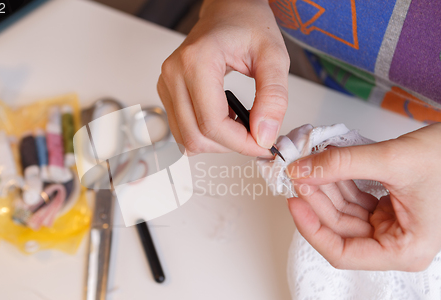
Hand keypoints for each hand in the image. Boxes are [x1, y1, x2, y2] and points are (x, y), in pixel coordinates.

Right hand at [157, 0, 289, 155]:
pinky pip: (183, 130)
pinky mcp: (167, 93)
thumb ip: (274, 97)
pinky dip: (206, 134)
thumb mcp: (274, 57)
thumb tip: (264, 135)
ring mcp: (166, 84)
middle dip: (229, 145)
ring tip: (240, 124)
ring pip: (186, 139)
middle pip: (195, 136)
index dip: (240, 142)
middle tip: (255, 136)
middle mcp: (174, 73)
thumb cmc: (248, 25)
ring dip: (217, 142)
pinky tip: (224, 118)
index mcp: (197, 60)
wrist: (228, 10)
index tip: (263, 144)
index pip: (211, 123)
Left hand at [286, 123, 440, 270]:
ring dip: (324, 188)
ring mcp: (390, 227)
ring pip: (343, 213)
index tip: (295, 202)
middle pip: (339, 229)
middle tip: (297, 173)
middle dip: (316, 200)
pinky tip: (324, 166)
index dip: (312, 229)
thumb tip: (301, 169)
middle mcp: (396, 244)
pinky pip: (353, 200)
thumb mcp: (392, 159)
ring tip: (307, 165)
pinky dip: (338, 182)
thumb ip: (342, 165)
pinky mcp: (385, 210)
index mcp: (404, 250)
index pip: (343, 253)